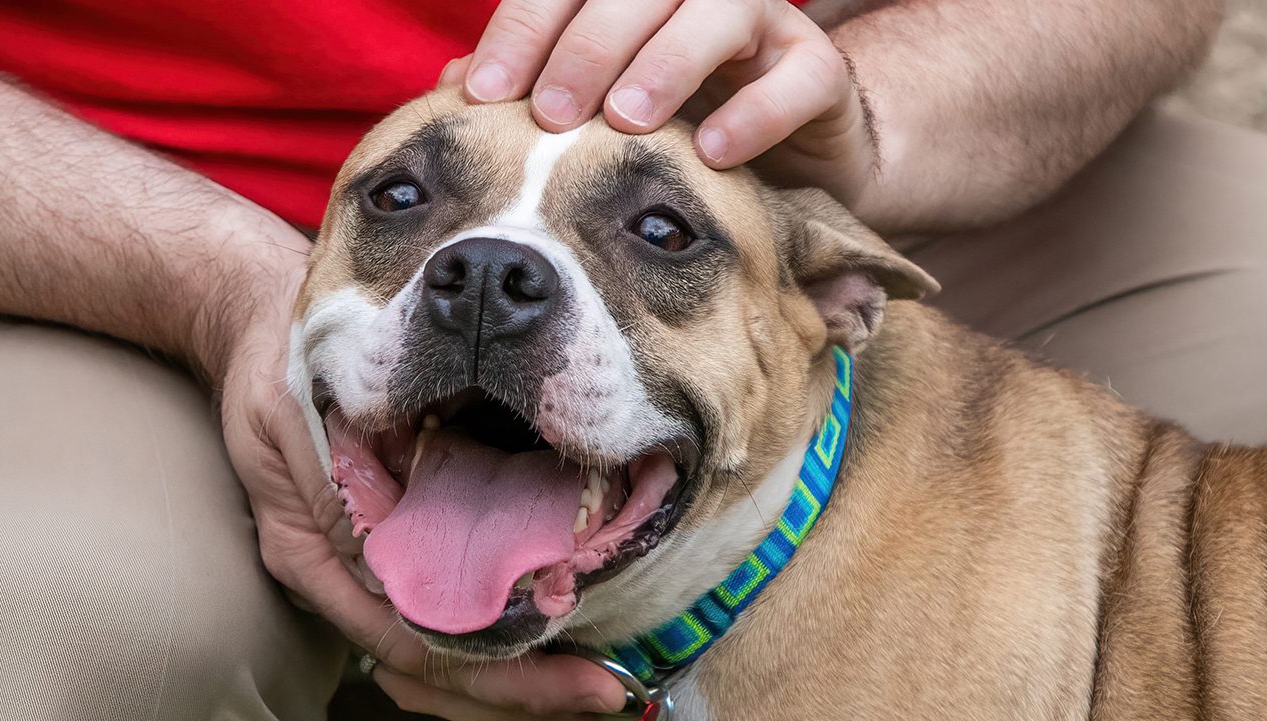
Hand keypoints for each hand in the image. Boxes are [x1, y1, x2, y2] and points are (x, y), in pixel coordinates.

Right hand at [198, 244, 625, 720]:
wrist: (254, 320)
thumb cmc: (283, 359)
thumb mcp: (300, 411)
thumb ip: (344, 487)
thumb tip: (402, 563)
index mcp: (313, 552)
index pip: (415, 641)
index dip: (500, 672)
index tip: (582, 680)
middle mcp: (337, 573)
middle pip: (432, 667)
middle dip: (518, 690)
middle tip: (601, 694)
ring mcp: (357, 565)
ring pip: (435, 654)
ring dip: (506, 676)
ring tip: (582, 683)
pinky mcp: (380, 544)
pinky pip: (436, 610)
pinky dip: (489, 629)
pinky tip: (540, 632)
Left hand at [440, 0, 873, 203]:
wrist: (783, 159)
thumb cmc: (667, 124)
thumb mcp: (593, 107)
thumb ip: (528, 84)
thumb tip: (449, 86)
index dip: (523, 29)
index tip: (480, 92)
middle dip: (585, 48)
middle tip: (549, 113)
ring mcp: (764, 22)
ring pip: (719, 13)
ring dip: (666, 64)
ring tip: (625, 122)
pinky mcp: (817, 70)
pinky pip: (797, 78)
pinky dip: (754, 113)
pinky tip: (711, 152)